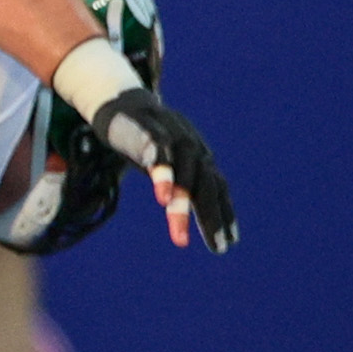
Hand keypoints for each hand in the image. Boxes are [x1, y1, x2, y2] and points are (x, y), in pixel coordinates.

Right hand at [89, 90, 237, 251]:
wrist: (124, 103)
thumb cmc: (149, 141)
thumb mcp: (171, 165)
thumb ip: (182, 187)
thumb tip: (191, 215)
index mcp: (200, 159)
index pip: (217, 188)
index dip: (224, 215)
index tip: (228, 243)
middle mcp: (193, 149)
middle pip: (207, 185)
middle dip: (212, 218)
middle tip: (219, 248)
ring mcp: (173, 137)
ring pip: (184, 171)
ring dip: (183, 202)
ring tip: (180, 234)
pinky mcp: (148, 128)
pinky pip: (159, 150)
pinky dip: (163, 172)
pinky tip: (163, 195)